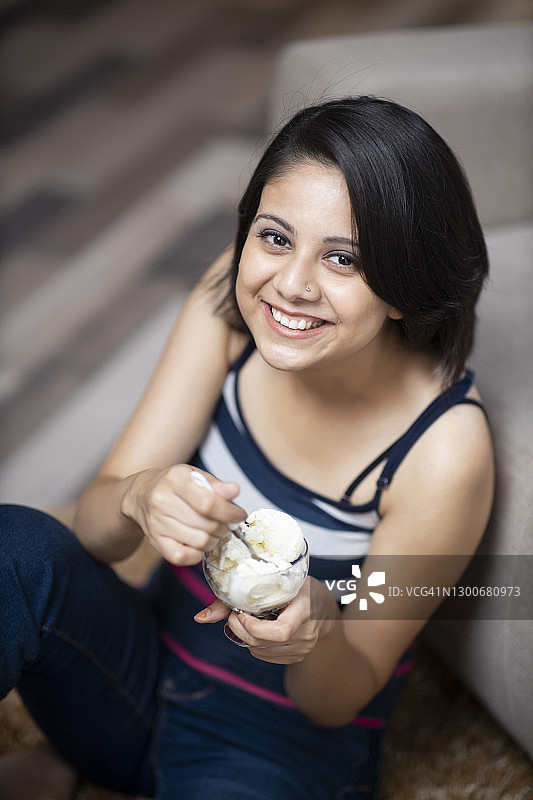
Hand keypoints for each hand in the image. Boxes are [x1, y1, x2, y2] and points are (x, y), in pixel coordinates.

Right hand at [122, 465, 245, 565]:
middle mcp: (162, 501)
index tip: (239, 515)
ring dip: (214, 539)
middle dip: (224, 526)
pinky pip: (184, 557)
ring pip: (200, 541)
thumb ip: (216, 485)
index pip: (208, 502)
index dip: (229, 512)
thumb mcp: (195, 475)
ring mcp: (157, 523)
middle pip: (207, 524)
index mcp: (175, 479)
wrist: (142, 495)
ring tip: (212, 531)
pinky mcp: (155, 542)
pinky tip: (199, 543)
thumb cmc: (175, 485)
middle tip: (225, 523)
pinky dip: (198, 553)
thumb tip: (234, 491)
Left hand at [195, 578, 338, 663]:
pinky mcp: (297, 657)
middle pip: (265, 642)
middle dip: (241, 630)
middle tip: (233, 616)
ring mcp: (304, 648)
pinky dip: (255, 644)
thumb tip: (199, 618)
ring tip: (245, 619)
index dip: (255, 627)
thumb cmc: (298, 588)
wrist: (324, 608)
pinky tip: (257, 629)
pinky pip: (266, 656)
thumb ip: (237, 597)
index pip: (281, 631)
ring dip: (246, 637)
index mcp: (306, 608)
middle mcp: (307, 632)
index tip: (241, 612)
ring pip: (262, 651)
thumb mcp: (277, 581)